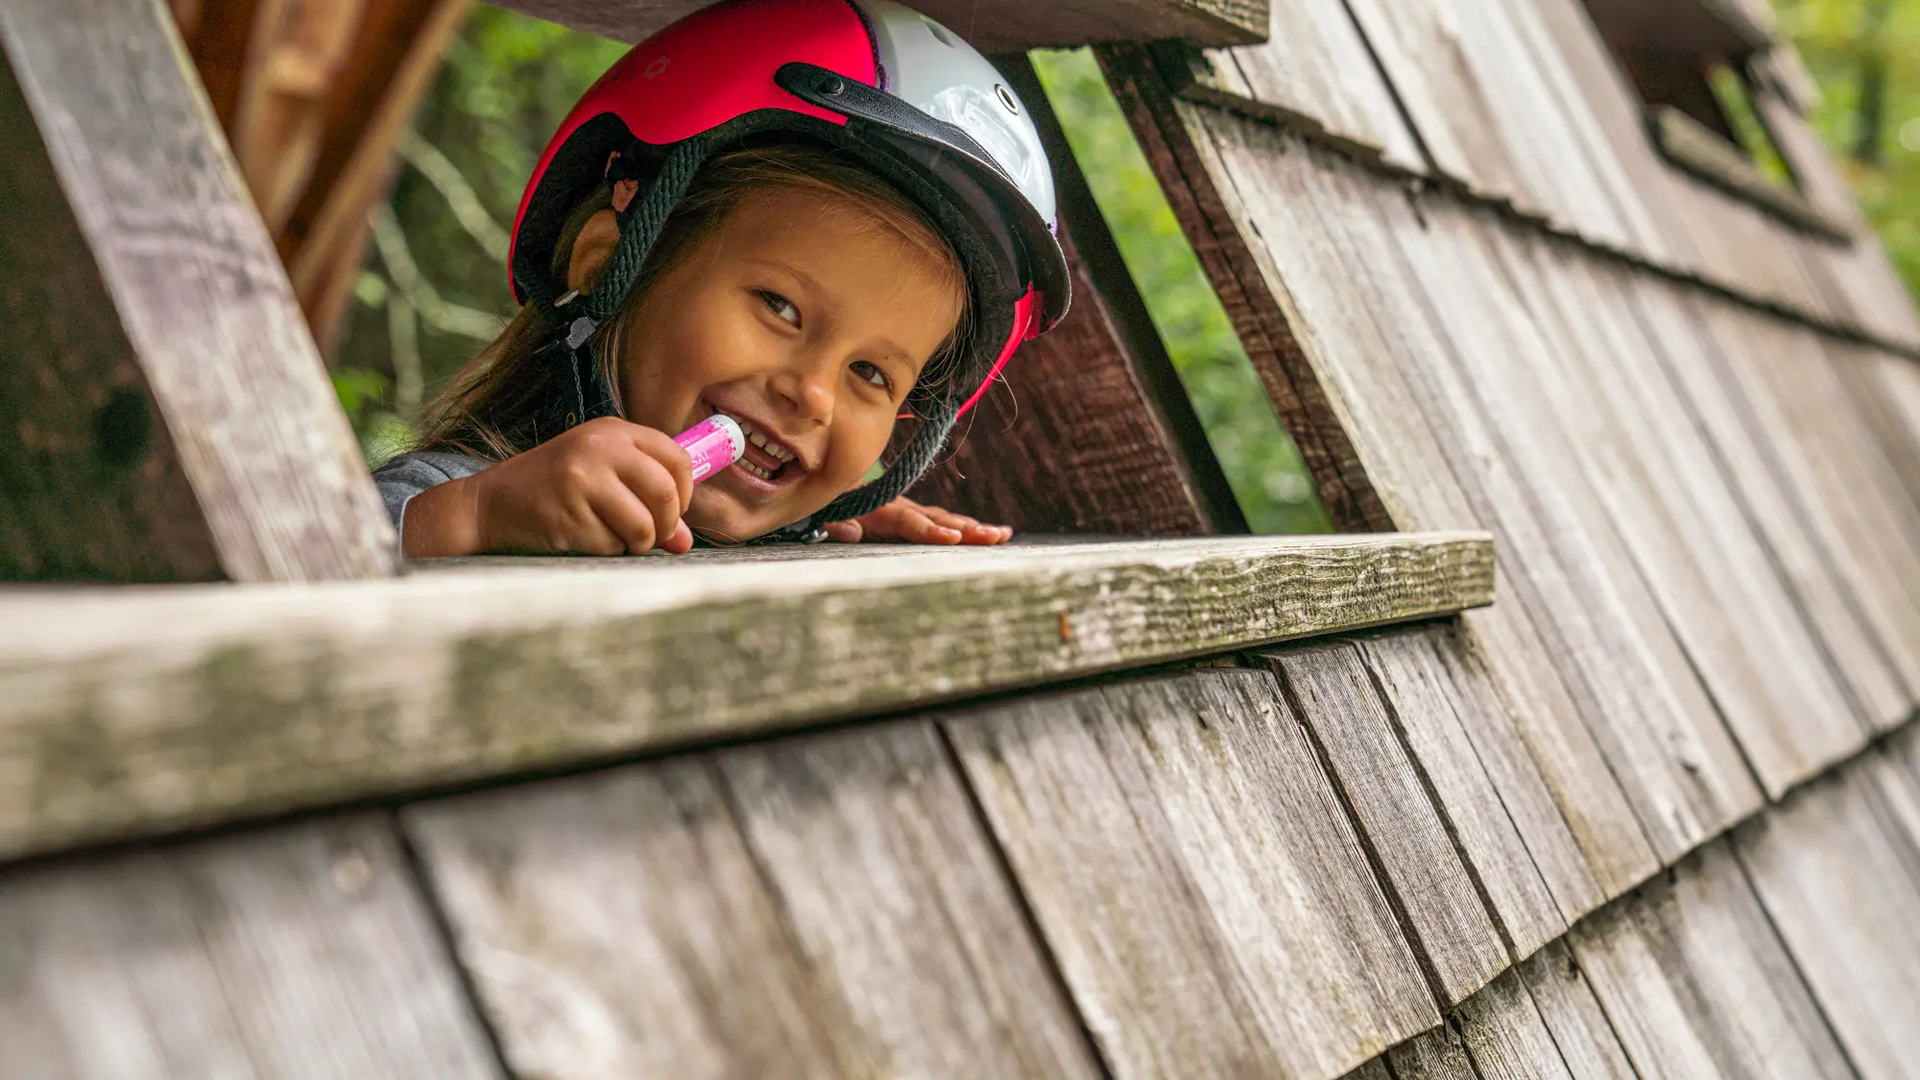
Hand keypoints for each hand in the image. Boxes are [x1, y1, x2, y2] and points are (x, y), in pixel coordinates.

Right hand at [401, 417, 694, 556]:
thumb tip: (685, 542)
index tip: (673, 511)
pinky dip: (605, 551)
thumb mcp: (601, 476)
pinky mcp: (568, 514)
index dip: (685, 493)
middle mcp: (599, 448)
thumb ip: (646, 499)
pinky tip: (582, 537)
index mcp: (612, 431)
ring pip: (643, 526)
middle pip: (665, 493)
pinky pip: (611, 545)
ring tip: (615, 538)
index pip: (677, 459)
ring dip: (637, 544)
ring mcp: (582, 480)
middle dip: (666, 524)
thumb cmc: (553, 489)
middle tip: (651, 536)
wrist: (490, 504)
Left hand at [821, 496, 1011, 545]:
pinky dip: (962, 526)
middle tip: (995, 537)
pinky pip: (939, 520)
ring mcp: (904, 509)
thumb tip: (851, 531)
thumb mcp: (817, 513)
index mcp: (876, 508)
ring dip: (972, 527)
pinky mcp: (907, 514)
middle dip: (966, 529)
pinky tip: (987, 533)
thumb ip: (832, 521)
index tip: (953, 538)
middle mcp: (896, 506)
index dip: (930, 530)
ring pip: (943, 518)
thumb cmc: (815, 503)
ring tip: (1002, 535)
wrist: (814, 484)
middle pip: (936, 518)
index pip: (908, 521)